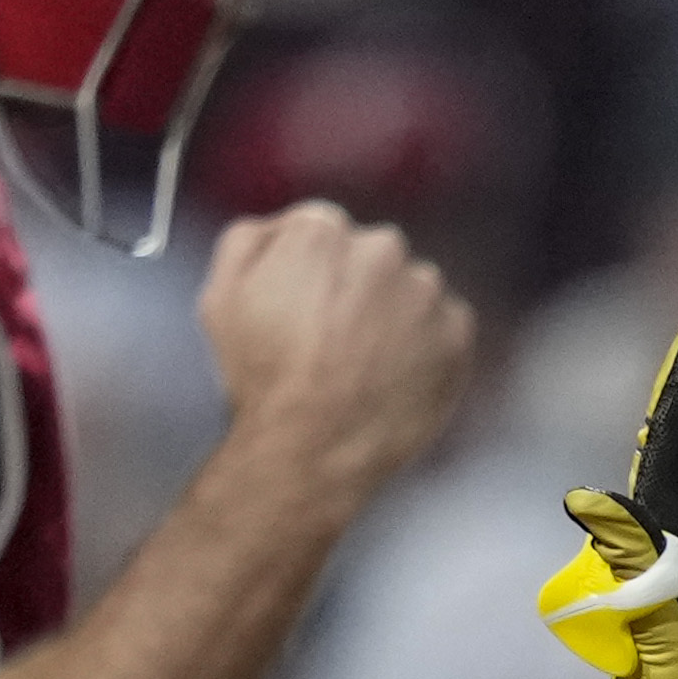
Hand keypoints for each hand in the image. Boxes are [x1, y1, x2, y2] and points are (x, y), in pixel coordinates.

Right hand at [196, 203, 477, 512]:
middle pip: (370, 258)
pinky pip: (444, 329)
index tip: (303, 312)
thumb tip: (278, 227)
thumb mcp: (220, 297)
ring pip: (410, 292)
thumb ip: (248, 241)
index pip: (322, 233)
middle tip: (332, 343)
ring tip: (362, 368)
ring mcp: (425, 291)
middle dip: (355, 290)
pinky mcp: (457, 333)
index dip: (309, 276)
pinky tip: (391, 380)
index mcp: (322, 230)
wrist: (312, 450)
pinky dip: (425, 349)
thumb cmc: (261, 378)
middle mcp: (381, 248)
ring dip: (393, 318)